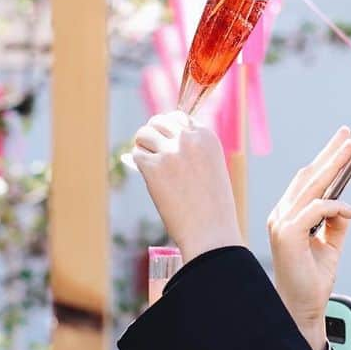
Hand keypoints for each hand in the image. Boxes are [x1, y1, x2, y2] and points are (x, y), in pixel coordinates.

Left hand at [132, 114, 241, 263]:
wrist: (211, 232)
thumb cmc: (214, 207)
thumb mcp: (212, 169)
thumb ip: (193, 151)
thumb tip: (162, 143)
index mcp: (207, 137)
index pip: (180, 117)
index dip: (170, 130)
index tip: (167, 142)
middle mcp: (189, 139)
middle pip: (159, 121)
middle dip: (153, 134)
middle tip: (152, 150)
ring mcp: (170, 152)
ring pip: (144, 134)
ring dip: (142, 146)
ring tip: (148, 162)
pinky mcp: (154, 168)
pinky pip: (137, 155)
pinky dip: (138, 164)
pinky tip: (147, 175)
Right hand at [267, 128, 350, 349]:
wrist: (303, 308)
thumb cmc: (312, 280)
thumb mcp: (330, 245)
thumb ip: (335, 223)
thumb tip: (345, 207)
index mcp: (287, 215)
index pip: (306, 180)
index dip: (324, 160)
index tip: (342, 143)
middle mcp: (281, 215)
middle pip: (308, 175)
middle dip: (330, 153)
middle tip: (348, 135)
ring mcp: (281, 223)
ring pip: (311, 186)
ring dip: (334, 166)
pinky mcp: (287, 233)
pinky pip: (316, 209)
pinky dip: (336, 207)